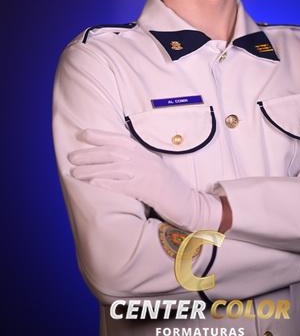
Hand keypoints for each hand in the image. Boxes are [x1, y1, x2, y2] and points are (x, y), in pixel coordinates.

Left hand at [68, 129, 221, 232]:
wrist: (190, 204)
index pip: (121, 140)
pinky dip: (107, 182)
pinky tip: (93, 182)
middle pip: (114, 152)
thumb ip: (137, 163)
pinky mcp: (150, 190)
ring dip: (92, 168)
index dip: (101, 135)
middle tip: (71, 156)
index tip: (83, 133)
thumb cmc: (169, 190)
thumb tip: (114, 161)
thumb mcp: (153, 171)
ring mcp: (149, 174)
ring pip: (115, 167)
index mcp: (147, 154)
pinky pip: (124, 185)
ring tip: (74, 171)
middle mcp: (146, 160)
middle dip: (90, 153)